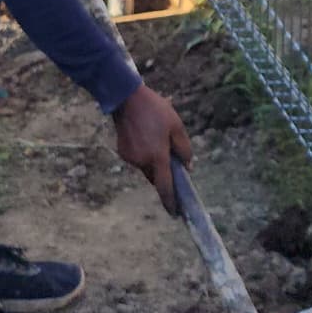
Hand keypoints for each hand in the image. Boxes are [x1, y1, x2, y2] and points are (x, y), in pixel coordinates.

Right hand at [113, 81, 192, 213]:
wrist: (126, 98)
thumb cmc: (155, 110)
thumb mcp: (176, 126)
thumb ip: (184, 149)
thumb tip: (188, 167)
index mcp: (157, 156)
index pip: (165, 186)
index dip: (170, 202)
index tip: (175, 214)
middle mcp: (142, 162)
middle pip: (157, 177)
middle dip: (164, 173)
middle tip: (170, 160)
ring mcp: (131, 159)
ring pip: (147, 168)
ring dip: (154, 162)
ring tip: (156, 140)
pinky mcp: (123, 153)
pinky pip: (138, 160)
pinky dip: (144, 155)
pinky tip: (145, 137)